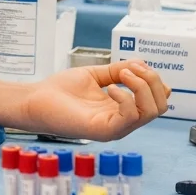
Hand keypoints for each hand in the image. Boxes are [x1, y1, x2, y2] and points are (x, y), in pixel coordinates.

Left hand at [20, 61, 171, 140]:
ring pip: (151, 112)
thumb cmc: (60, 90)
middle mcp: (123, 121)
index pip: (158, 100)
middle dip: (153, 81)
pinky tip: (110, 87)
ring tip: (121, 75)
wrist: (35, 99)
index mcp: (123, 109)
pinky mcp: (102, 131)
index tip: (136, 64)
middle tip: (130, 68)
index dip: (155, 80)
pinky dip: (126, 97)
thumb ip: (118, 70)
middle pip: (160, 106)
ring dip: (142, 86)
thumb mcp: (95, 75)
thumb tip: (141, 63)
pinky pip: (130, 118)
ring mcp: (114, 128)